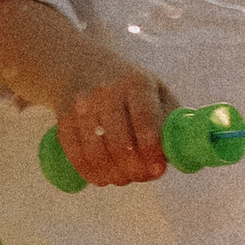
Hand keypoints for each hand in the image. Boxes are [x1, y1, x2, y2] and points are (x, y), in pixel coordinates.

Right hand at [46, 65, 171, 188]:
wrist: (81, 65)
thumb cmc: (128, 85)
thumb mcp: (155, 91)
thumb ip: (170, 120)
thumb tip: (181, 154)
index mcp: (136, 83)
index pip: (144, 118)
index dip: (151, 148)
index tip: (158, 170)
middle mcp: (107, 91)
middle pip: (120, 142)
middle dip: (133, 169)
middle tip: (141, 177)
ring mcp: (82, 105)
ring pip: (96, 152)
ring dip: (112, 175)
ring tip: (123, 179)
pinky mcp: (63, 118)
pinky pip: (75, 153)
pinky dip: (89, 172)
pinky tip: (101, 178)